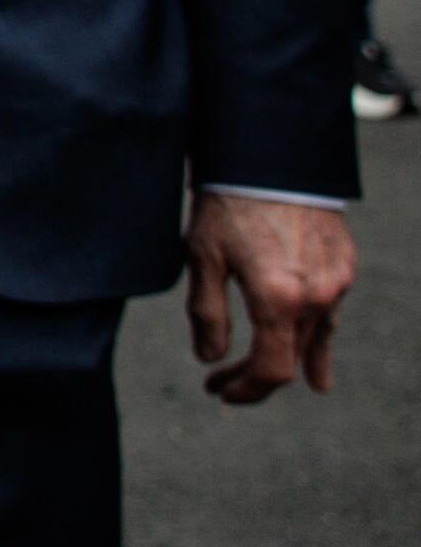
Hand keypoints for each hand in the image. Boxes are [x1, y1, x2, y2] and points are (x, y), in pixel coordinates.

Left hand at [183, 190, 354, 404]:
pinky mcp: (344, 265)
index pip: (271, 370)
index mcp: (278, 299)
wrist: (270, 154)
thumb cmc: (227, 202)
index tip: (219, 392)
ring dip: (288, 360)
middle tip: (222, 382)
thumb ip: (207, 312)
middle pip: (291, 359)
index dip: (246, 390)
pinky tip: (317, 363)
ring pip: (314, 338)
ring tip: (272, 382)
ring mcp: (336, 282)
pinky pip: (329, 313)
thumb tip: (210, 357)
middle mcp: (316, 297)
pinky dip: (317, 339)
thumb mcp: (202, 256)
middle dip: (255, 377)